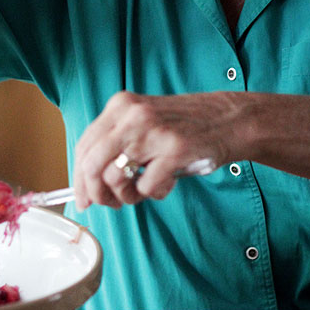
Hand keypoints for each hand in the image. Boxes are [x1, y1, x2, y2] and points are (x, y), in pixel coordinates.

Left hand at [73, 90, 241, 208]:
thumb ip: (117, 142)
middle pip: (92, 164)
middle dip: (97, 193)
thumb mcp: (144, 121)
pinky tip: (167, 184)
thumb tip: (88, 183)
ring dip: (126, 196)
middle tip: (110, 204)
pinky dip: (154, 194)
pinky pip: (147, 187)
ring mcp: (153, 131)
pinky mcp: (175, 150)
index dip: (78, 178)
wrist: (230, 119)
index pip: (84, 146)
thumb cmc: (186, 126)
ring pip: (116, 178)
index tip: (83, 198)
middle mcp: (133, 115)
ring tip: (142, 192)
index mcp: (121, 105)